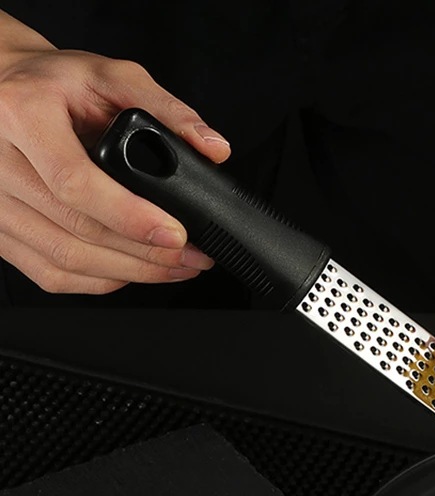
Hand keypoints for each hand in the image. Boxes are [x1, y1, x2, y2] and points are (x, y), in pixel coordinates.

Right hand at [0, 22, 230, 293]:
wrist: (1, 89)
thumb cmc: (54, 84)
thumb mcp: (110, 76)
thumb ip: (167, 109)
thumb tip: (214, 147)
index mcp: (23, 115)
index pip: (75, 183)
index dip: (131, 217)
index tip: (176, 235)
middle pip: (77, 230)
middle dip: (146, 253)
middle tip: (193, 256)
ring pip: (66, 259)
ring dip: (131, 272)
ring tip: (176, 267)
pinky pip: (50, 273)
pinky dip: (100, 281)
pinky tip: (134, 272)